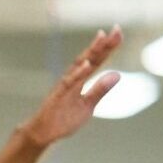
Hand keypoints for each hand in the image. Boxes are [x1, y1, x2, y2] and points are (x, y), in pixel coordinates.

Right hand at [16, 28, 122, 146]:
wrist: (43, 133)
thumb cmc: (64, 118)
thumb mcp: (88, 105)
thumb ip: (100, 89)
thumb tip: (117, 75)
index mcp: (81, 80)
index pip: (97, 60)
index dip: (108, 47)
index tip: (118, 32)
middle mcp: (73, 78)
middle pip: (90, 58)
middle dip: (103, 44)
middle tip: (117, 29)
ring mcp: (65, 86)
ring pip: (79, 65)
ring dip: (91, 51)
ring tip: (102, 38)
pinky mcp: (58, 96)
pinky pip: (69, 83)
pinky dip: (78, 73)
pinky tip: (87, 64)